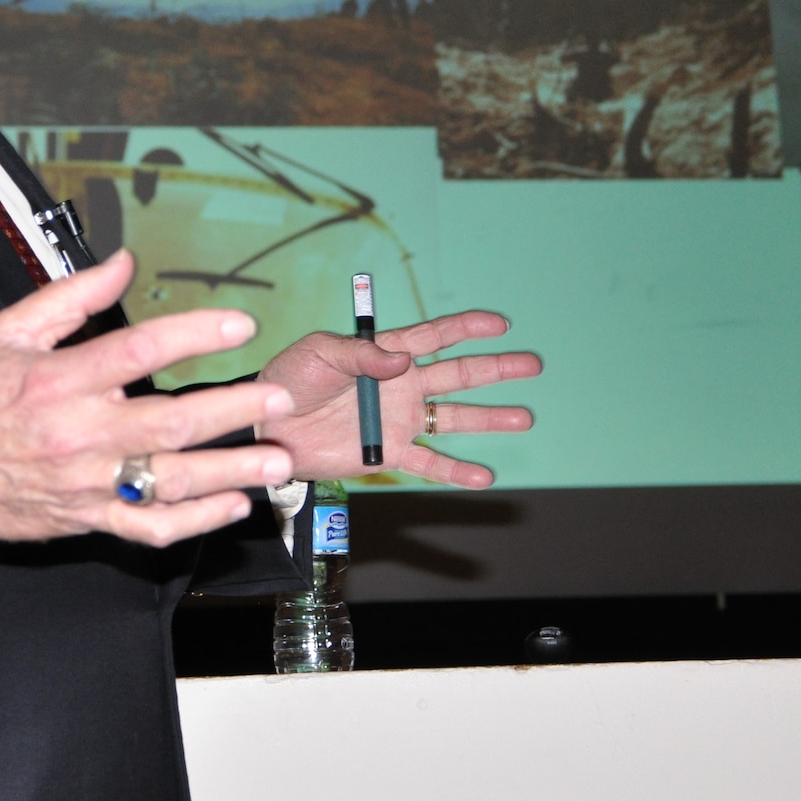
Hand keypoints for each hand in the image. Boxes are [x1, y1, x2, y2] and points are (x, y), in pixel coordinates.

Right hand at [0, 250, 295, 549]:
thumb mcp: (7, 332)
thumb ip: (72, 297)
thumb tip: (124, 263)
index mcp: (58, 380)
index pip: (138, 351)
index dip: (194, 334)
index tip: (239, 326)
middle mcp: (77, 434)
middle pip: (170, 422)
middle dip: (234, 410)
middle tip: (279, 398)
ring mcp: (84, 483)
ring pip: (171, 482)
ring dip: (232, 471)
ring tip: (277, 460)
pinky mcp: (85, 518)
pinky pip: (148, 528)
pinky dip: (194, 522)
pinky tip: (231, 506)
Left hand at [257, 311, 537, 487]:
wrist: (268, 427)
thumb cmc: (288, 380)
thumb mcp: (319, 354)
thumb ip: (361, 355)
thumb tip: (403, 360)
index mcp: (384, 354)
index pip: (434, 336)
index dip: (467, 328)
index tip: (500, 323)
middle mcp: (399, 385)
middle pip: (457, 374)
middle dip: (496, 369)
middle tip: (533, 364)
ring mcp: (397, 420)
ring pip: (453, 418)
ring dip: (490, 418)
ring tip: (526, 417)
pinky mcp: (387, 453)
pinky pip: (428, 463)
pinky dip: (456, 471)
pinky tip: (483, 476)